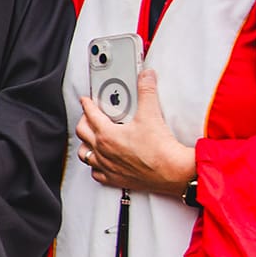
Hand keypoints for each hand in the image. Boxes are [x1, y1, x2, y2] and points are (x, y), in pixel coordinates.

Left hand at [77, 69, 195, 194]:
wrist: (172, 172)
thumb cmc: (160, 150)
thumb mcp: (151, 114)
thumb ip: (147, 92)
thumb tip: (146, 77)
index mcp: (107, 134)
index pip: (90, 115)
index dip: (87, 104)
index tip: (86, 100)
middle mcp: (103, 151)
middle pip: (82, 133)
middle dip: (83, 121)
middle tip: (88, 116)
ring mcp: (108, 166)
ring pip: (85, 155)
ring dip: (85, 145)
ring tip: (90, 138)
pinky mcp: (116, 179)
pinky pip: (97, 174)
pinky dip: (95, 167)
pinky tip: (100, 163)